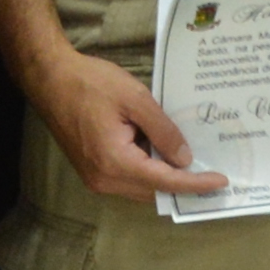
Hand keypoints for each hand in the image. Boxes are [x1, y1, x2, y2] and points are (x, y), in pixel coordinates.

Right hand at [33, 52, 222, 203]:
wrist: (48, 78)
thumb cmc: (90, 83)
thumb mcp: (135, 99)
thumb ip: (163, 131)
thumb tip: (185, 159)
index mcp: (115, 162)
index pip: (165, 181)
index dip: (195, 183)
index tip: (221, 181)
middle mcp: (104, 179)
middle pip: (153, 192)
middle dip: (182, 184)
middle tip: (211, 172)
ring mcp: (94, 178)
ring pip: (140, 188)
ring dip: (163, 178)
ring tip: (190, 162)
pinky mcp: (90, 170)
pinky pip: (127, 179)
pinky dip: (147, 171)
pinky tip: (160, 154)